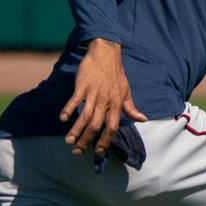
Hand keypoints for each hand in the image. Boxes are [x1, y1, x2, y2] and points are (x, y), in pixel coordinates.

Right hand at [61, 38, 146, 156]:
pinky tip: (63, 119)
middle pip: (96, 125)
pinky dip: (69, 109)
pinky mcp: (83, 85)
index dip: (105, 141)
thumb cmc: (116, 74)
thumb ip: (131, 107)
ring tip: (68, 141)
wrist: (106, 53)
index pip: (112, 127)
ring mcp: (94, 93)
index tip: (98, 152)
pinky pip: (75, 99)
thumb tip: (142, 119)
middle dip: (87, 140)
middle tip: (77, 152)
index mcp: (117, 103)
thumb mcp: (126, 90)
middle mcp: (106, 100)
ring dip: (76, 130)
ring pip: (85, 115)